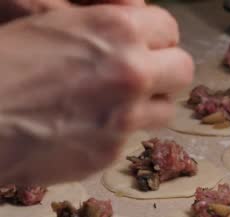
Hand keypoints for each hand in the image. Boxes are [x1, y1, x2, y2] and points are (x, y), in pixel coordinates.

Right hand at [0, 5, 193, 185]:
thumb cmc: (1, 63)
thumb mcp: (51, 23)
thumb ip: (103, 27)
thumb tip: (134, 29)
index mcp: (116, 28)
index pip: (168, 28)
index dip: (155, 38)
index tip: (144, 47)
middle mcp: (131, 70)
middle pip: (182, 69)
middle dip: (164, 71)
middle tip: (143, 77)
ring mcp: (125, 114)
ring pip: (167, 108)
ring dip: (149, 105)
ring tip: (118, 105)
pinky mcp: (111, 150)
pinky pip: (132, 138)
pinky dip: (118, 133)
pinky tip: (87, 128)